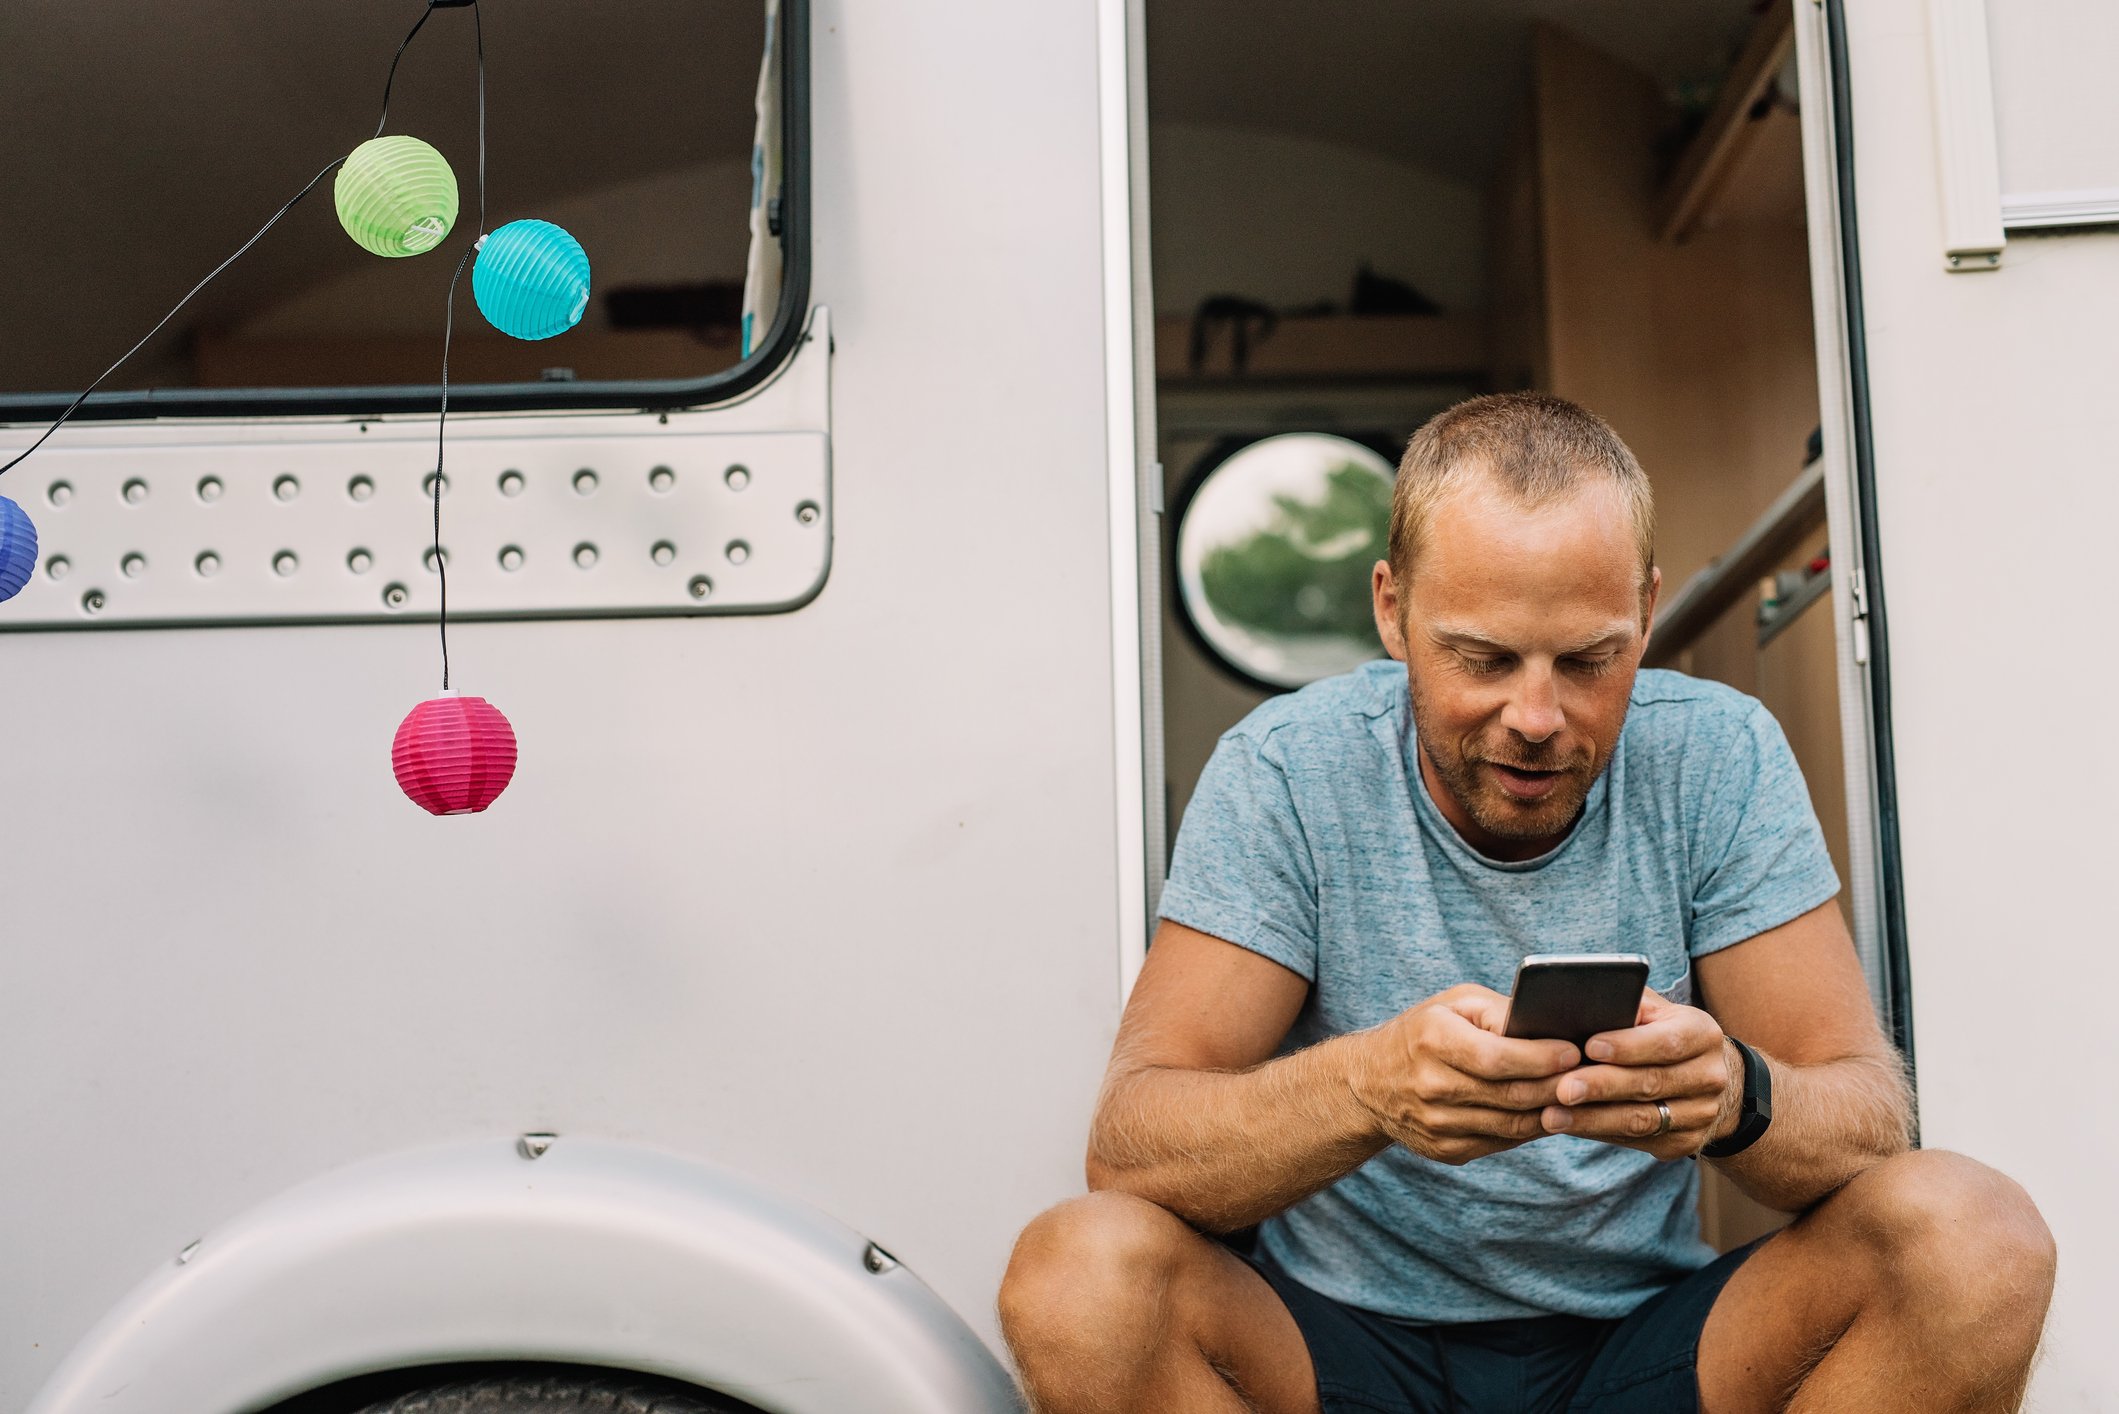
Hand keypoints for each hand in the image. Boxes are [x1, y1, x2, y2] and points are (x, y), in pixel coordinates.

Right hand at [1348, 984, 1581, 1165]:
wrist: (1369, 1083)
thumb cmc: (1422, 1032)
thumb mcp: (1452, 1004)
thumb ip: (1498, 1011)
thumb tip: (1547, 1024)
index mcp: (1433, 1041)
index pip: (1497, 1058)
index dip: (1541, 1058)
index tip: (1574, 1051)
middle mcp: (1431, 1086)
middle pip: (1511, 1095)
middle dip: (1557, 1087)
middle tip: (1592, 1076)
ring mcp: (1437, 1124)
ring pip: (1512, 1125)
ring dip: (1552, 1113)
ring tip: (1579, 1097)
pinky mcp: (1445, 1150)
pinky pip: (1501, 1143)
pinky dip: (1531, 1130)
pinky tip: (1549, 1114)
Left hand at [1539, 990, 1740, 1159]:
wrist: (1699, 1075)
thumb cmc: (1656, 1030)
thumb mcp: (1650, 1009)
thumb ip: (1624, 1004)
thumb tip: (1578, 1005)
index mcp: (1702, 1033)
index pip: (1666, 1041)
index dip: (1627, 1046)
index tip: (1588, 1046)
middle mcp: (1709, 1076)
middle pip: (1650, 1083)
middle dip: (1602, 1087)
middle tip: (1561, 1088)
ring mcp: (1702, 1114)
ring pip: (1642, 1120)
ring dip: (1593, 1119)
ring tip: (1553, 1115)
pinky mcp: (1686, 1142)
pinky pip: (1638, 1141)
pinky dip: (1599, 1133)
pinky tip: (1570, 1126)